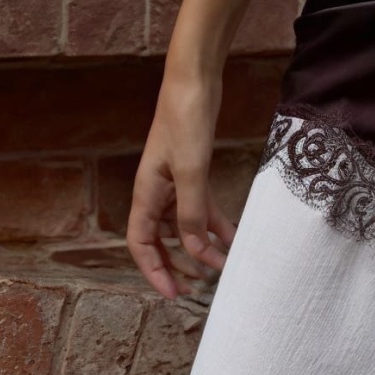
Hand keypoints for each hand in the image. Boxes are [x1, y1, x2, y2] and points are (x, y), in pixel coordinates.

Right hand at [127, 68, 234, 300]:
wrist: (194, 81)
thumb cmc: (185, 120)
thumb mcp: (190, 171)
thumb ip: (192, 213)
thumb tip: (197, 251)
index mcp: (145, 193)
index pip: (140, 243)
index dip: (154, 270)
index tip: (173, 293)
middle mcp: (156, 192)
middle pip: (160, 240)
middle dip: (176, 266)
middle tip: (196, 289)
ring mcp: (175, 182)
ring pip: (183, 226)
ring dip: (200, 248)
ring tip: (221, 268)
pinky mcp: (193, 172)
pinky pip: (202, 208)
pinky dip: (216, 224)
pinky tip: (234, 238)